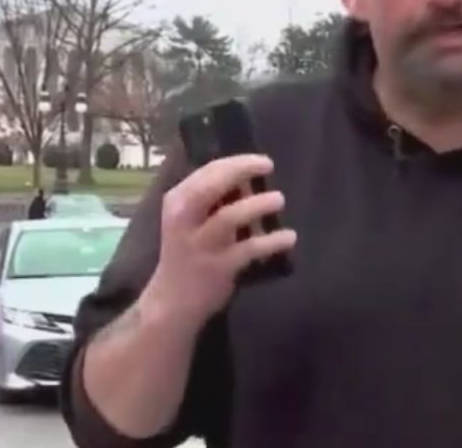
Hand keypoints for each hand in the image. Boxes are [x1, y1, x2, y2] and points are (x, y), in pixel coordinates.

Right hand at [143, 155, 296, 327]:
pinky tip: (289, 237)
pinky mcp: (217, 268)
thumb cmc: (188, 251)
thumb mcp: (191, 220)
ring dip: (257, 205)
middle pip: (212, 186)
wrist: (172, 302)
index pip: (207, 172)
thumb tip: (249, 177)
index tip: (261, 160)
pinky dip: (272, 241)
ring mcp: (199, 245)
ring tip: (279, 199)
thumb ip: (213, 198)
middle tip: (269, 165)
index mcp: (177, 202)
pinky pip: (249, 249)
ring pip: (228, 217)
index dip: (236, 161)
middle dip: (241, 171)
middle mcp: (183, 220)